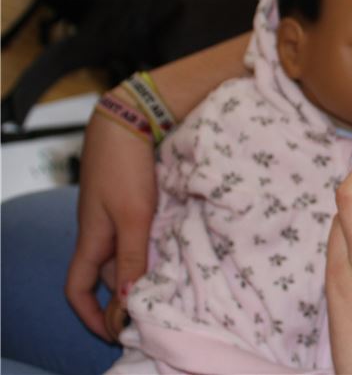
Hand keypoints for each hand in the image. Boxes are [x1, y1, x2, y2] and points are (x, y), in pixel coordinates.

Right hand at [65, 105, 156, 340]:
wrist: (128, 119)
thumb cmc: (125, 167)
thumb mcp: (133, 216)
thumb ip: (133, 256)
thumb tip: (129, 303)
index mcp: (91, 240)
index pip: (77, 289)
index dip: (89, 315)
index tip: (114, 332)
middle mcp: (99, 232)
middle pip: (107, 276)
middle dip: (124, 297)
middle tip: (155, 312)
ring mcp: (113, 215)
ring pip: (124, 254)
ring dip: (142, 270)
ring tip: (171, 286)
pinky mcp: (130, 200)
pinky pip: (136, 234)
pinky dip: (150, 246)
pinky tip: (174, 249)